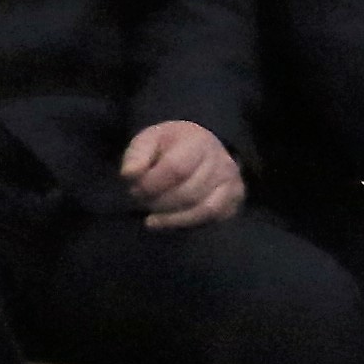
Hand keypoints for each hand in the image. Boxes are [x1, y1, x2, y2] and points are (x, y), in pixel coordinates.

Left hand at [118, 119, 242, 230]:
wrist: (200, 148)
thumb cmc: (169, 145)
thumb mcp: (148, 140)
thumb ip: (137, 155)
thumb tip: (129, 175)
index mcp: (198, 141)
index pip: (176, 168)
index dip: (151, 184)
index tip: (134, 189)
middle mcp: (222, 162)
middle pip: (188, 193)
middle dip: (158, 202)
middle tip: (141, 202)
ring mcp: (232, 183)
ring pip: (202, 210)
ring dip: (171, 217)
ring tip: (152, 214)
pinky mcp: (234, 201)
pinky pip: (213, 219)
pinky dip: (186, 223)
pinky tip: (168, 221)